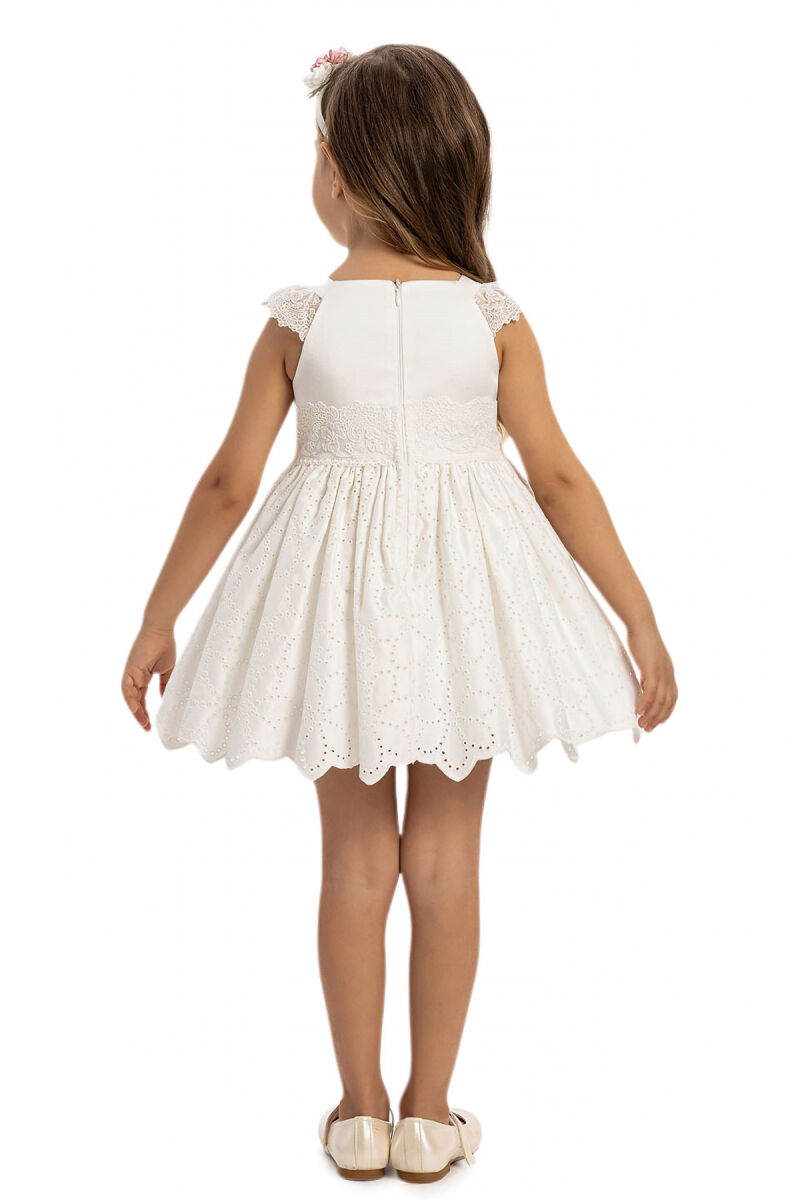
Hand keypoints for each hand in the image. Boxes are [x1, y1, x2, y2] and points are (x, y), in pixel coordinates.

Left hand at [121, 624, 175, 730]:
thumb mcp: (167, 670)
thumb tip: (165, 699)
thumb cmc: (165, 646)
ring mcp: (131, 673)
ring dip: (136, 710)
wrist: (161, 630)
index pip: (141, 698)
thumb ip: (165, 685)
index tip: (150, 724)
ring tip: (144, 722)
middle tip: (147, 727)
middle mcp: (135, 676)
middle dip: (140, 715)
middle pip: (135, 700)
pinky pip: (127, 687)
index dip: (145, 711)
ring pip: (130, 696)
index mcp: (143, 676)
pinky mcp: (130, 669)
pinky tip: (136, 709)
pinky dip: (130, 698)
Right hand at [626, 618, 677, 732]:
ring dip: (651, 715)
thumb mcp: (647, 660)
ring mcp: (662, 672)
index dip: (666, 712)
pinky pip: (650, 691)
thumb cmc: (642, 639)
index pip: (672, 698)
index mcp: (669, 672)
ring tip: (642, 724)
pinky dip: (645, 703)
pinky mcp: (652, 669)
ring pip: (659, 700)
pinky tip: (638, 711)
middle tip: (648, 728)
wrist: (642, 624)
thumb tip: (643, 686)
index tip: (658, 722)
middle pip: (667, 702)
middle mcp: (668, 674)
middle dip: (658, 718)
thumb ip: (648, 674)